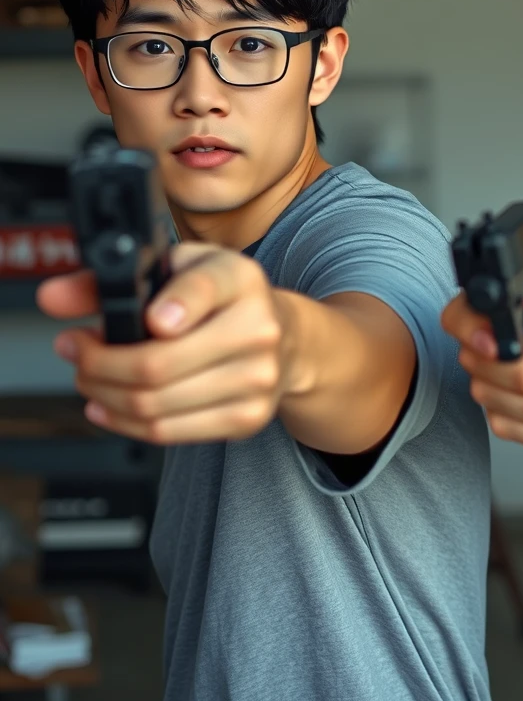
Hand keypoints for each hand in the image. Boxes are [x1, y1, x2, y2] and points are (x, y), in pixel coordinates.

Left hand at [36, 243, 286, 443]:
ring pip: (155, 405)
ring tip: (91, 378)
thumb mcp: (180, 268)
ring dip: (104, 395)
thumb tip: (56, 297)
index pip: (205, 289)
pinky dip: (125, 422)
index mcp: (241, 279)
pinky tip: (110, 405)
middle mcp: (259, 328)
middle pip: (157, 364)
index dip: (175, 306)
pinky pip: (168, 432)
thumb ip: (115, 279)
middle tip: (78, 352)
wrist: (288, 339)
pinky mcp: (249, 418)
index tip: (150, 320)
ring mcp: (258, 379)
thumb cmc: (224, 299)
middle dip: (98, 364)